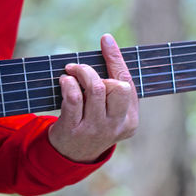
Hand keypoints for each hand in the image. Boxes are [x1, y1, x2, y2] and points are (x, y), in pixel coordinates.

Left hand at [48, 34, 138, 162]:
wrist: (74, 155)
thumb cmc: (94, 124)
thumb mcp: (112, 112)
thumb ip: (114, 88)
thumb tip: (108, 46)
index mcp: (130, 119)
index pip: (128, 83)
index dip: (116, 59)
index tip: (105, 40)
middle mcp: (116, 125)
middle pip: (118, 87)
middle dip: (98, 72)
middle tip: (82, 70)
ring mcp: (96, 129)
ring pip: (96, 89)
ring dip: (81, 73)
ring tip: (71, 72)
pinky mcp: (74, 130)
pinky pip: (74, 98)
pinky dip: (68, 83)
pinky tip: (65, 80)